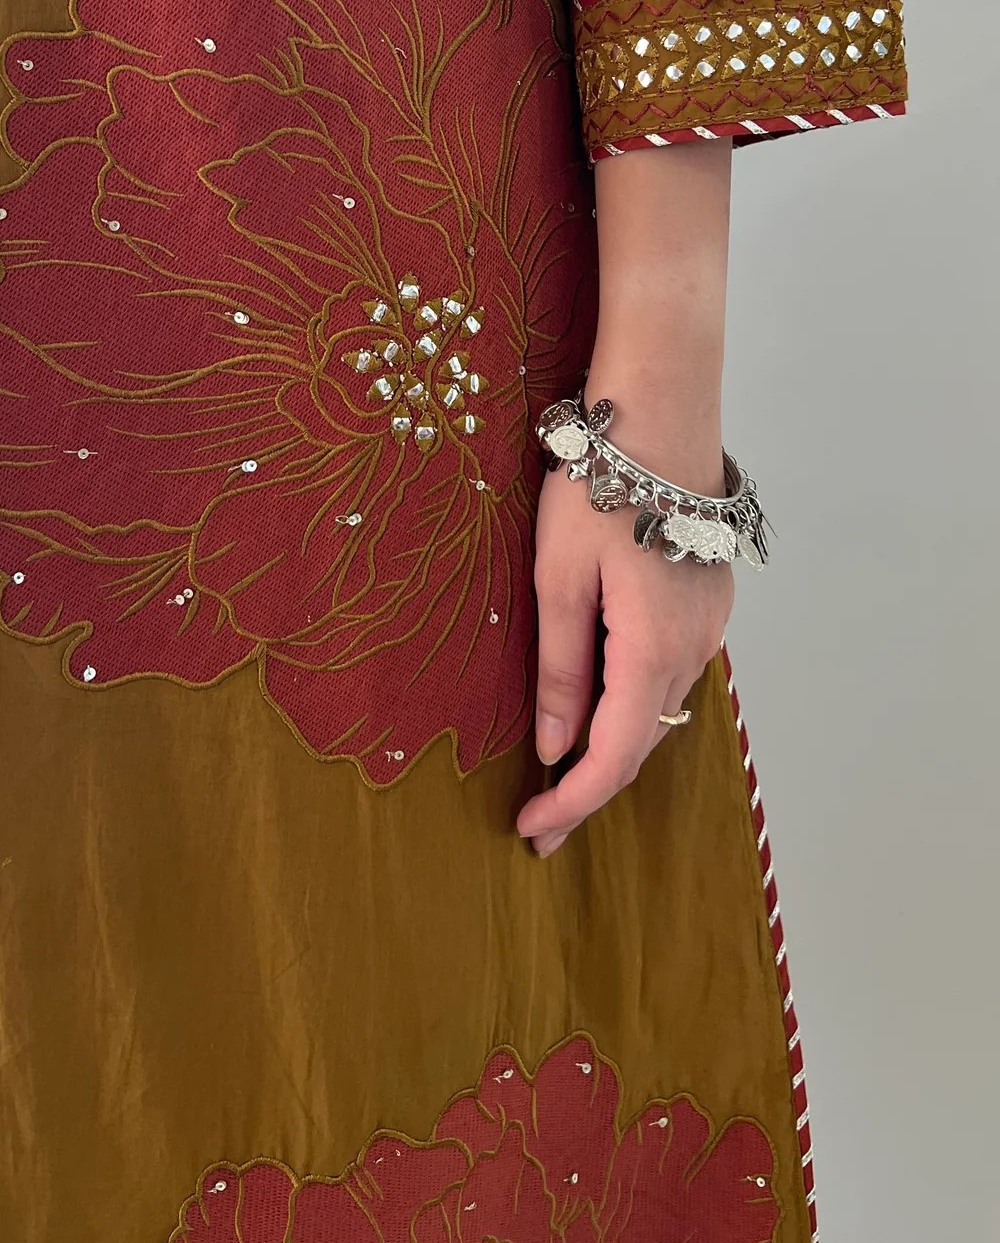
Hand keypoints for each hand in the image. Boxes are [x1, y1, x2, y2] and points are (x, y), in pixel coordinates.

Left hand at [516, 453, 734, 856]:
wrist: (661, 412)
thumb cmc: (599, 486)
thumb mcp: (559, 578)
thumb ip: (562, 668)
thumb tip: (554, 747)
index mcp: (653, 650)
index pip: (613, 756)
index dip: (572, 803)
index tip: (532, 831)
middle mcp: (694, 649)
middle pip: (642, 741)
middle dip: (589, 786)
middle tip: (539, 820)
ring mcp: (710, 625)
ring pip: (658, 706)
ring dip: (613, 739)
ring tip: (558, 764)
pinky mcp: (709, 602)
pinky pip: (670, 670)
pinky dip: (633, 695)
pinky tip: (598, 694)